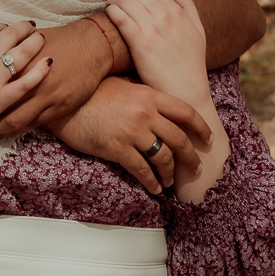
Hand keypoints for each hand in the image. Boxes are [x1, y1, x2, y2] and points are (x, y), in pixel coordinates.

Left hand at [0, 19, 110, 136]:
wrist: (92, 46)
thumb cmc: (60, 40)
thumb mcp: (30, 41)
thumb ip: (11, 50)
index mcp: (20, 61)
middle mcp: (30, 80)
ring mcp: (46, 96)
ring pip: (15, 120)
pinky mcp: (59, 107)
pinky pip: (33, 125)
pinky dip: (18, 128)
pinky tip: (9, 130)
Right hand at [0, 21, 50, 194]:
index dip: (2, 25)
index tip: (6, 29)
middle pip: (13, 34)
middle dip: (24, 28)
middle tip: (31, 27)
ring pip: (24, 53)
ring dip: (36, 42)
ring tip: (41, 39)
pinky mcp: (1, 100)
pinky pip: (27, 82)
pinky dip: (40, 71)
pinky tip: (48, 62)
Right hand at [47, 76, 212, 194]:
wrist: (66, 102)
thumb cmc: (92, 92)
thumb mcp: (125, 87)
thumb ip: (146, 97)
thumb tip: (163, 110)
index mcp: (150, 96)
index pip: (186, 112)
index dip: (201, 127)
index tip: (208, 139)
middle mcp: (146, 113)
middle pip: (179, 139)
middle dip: (190, 157)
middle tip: (195, 168)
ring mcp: (132, 132)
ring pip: (163, 158)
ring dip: (170, 174)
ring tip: (170, 181)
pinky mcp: (118, 149)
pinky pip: (142, 171)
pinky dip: (152, 183)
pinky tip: (155, 188)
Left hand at [104, 0, 206, 100]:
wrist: (187, 91)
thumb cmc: (192, 64)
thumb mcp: (198, 30)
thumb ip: (188, 6)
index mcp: (177, 11)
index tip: (129, 3)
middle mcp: (164, 15)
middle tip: (116, 6)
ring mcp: (152, 28)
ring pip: (125, 0)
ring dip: (114, 2)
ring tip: (110, 10)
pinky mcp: (140, 43)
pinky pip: (120, 18)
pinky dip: (112, 12)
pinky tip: (109, 16)